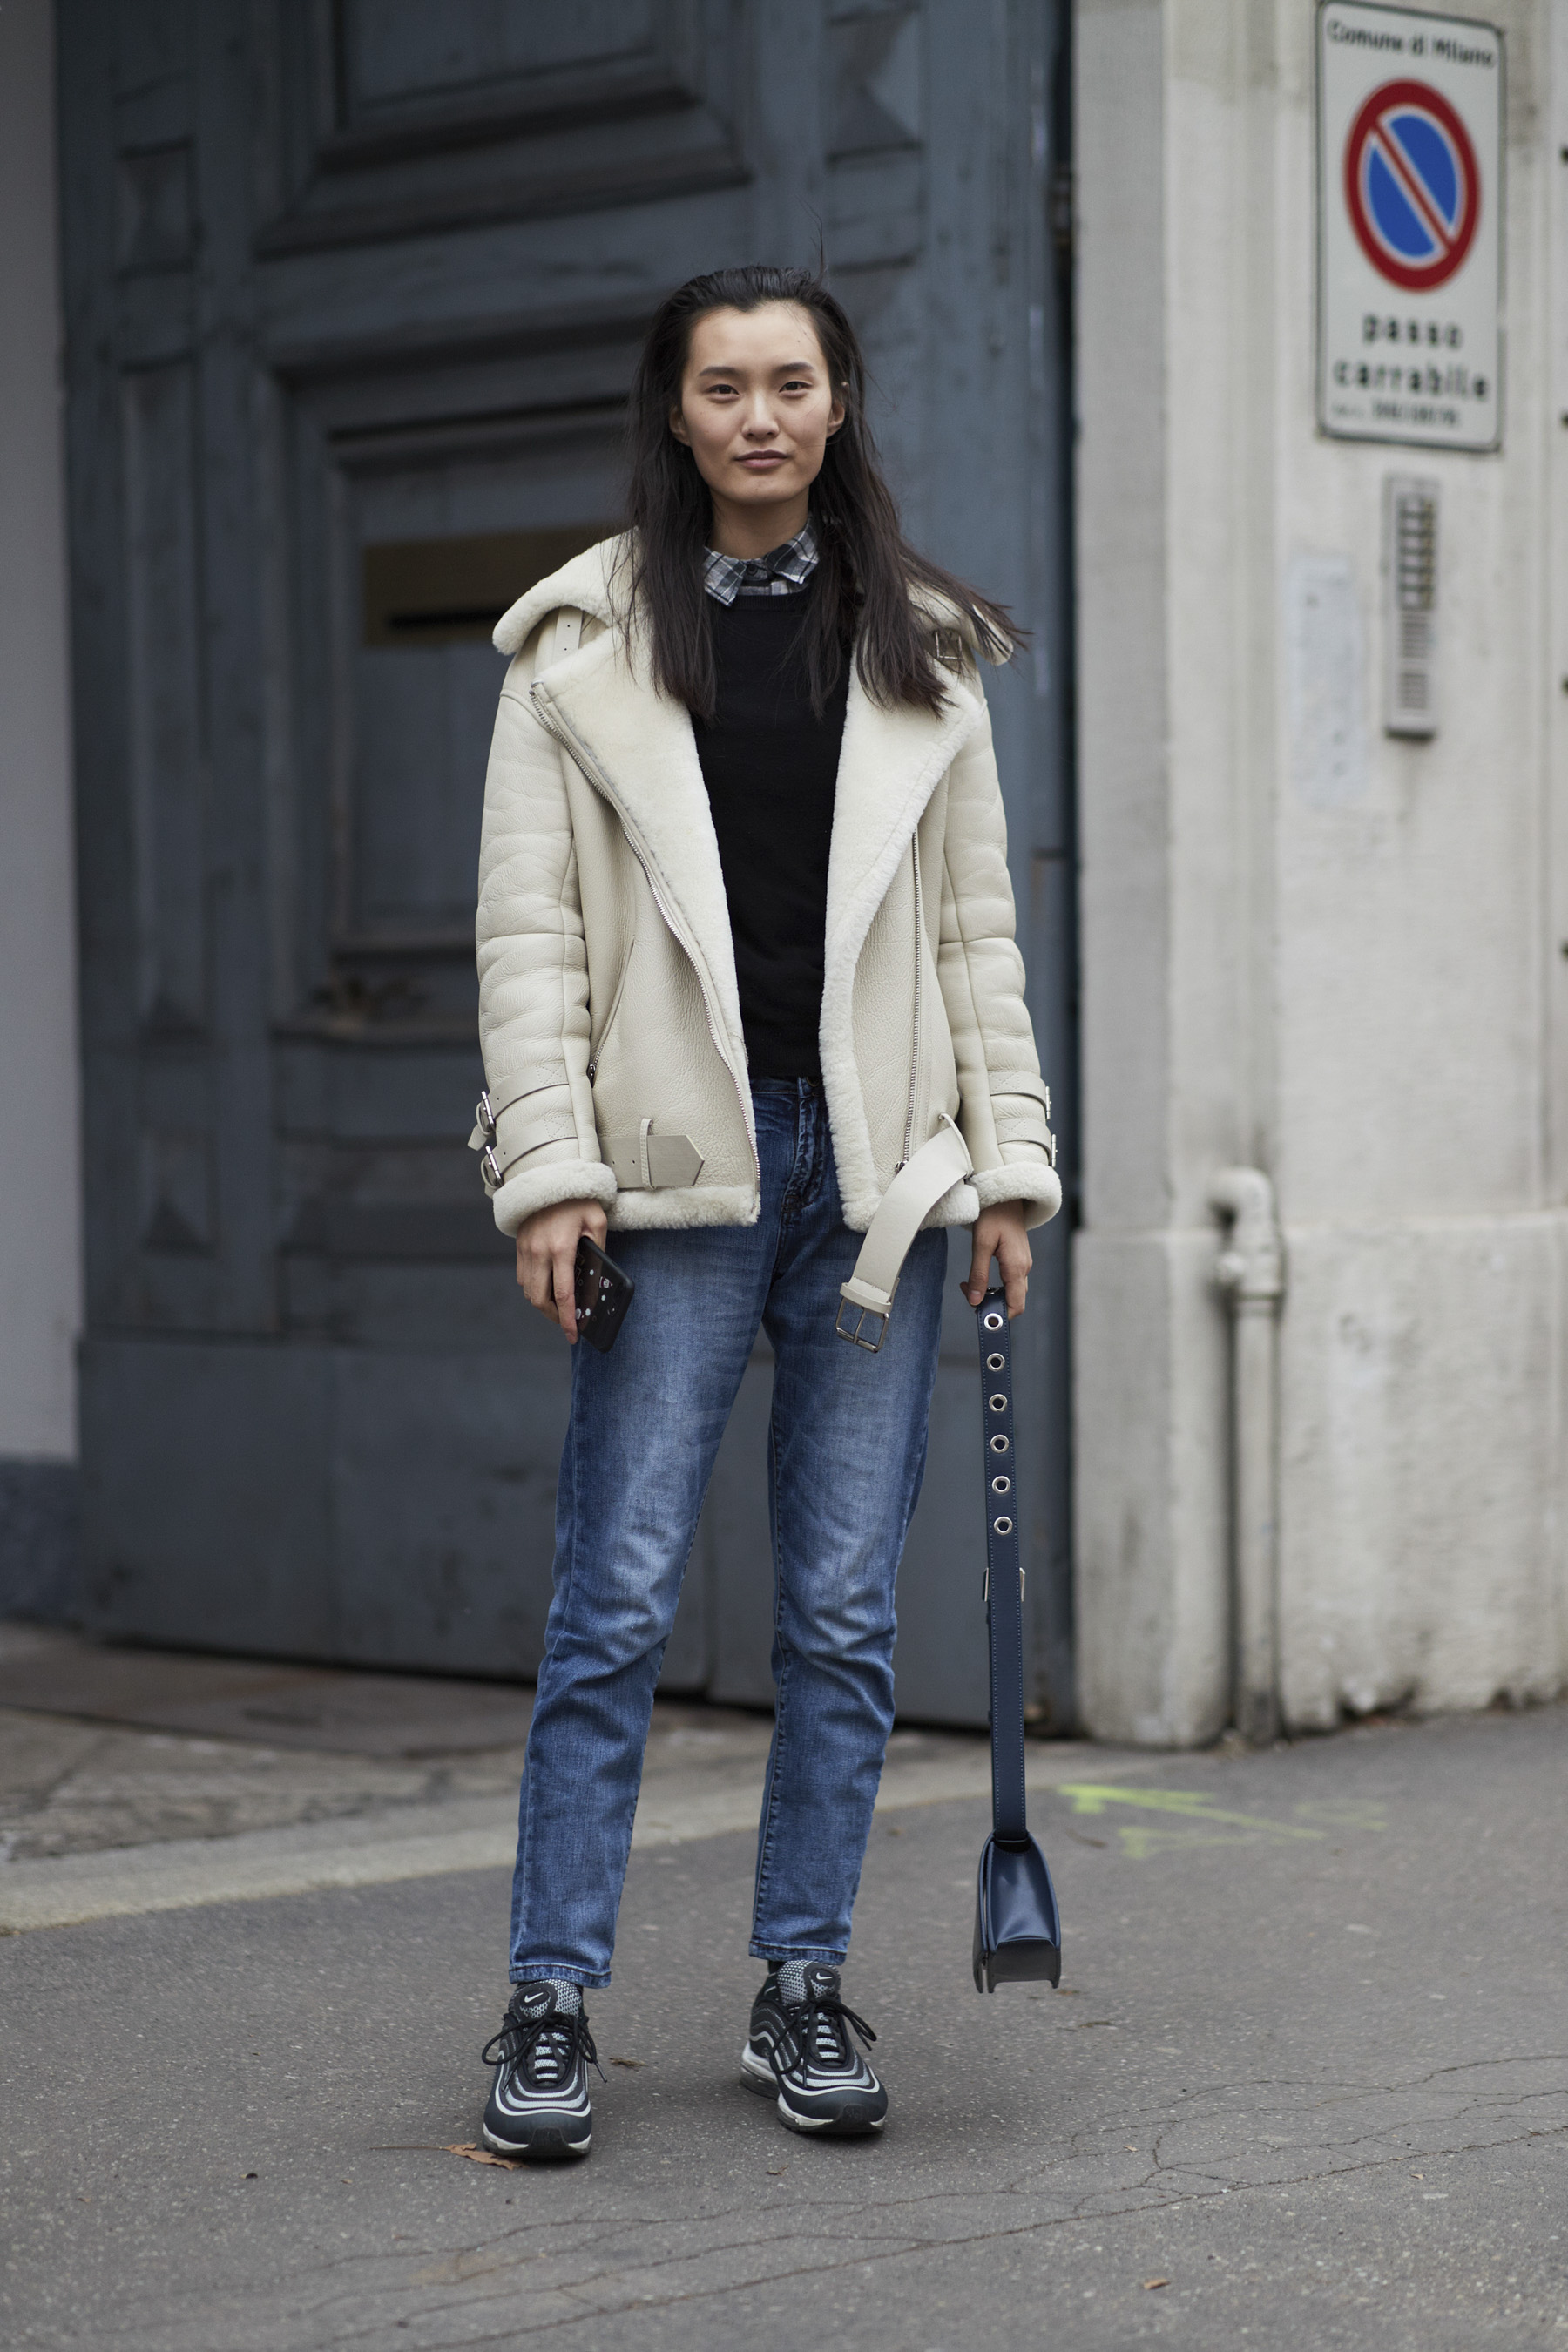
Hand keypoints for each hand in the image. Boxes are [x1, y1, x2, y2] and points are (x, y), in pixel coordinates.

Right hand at [515, 1198, 607, 1342]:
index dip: (567, 1319)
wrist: (548, 1175)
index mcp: (561, 1248)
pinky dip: (534, 1288)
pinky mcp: (519, 1246)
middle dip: (553, 1317)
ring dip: (542, 1303)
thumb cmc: (577, 1197)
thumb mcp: (597, 1220)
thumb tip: (596, 1274)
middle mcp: (539, 1252)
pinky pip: (523, 1277)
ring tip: (559, 1306)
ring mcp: (525, 1250)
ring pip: (529, 1291)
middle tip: (567, 1323)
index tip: (572, 1334)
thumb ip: (599, 1248)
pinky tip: (547, 1287)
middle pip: (540, 1300)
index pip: (563, 1294)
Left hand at [962, 1200, 1032, 1319]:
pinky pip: (1011, 1281)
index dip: (1000, 1316)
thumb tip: (975, 1301)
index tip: (979, 1313)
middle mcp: (1024, 1268)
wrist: (1006, 1195)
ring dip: (992, 1295)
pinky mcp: (1018, 1259)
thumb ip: (978, 1275)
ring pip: (1012, 1292)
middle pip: (1014, 1301)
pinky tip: (980, 1277)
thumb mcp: (981, 1244)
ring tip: (970, 1285)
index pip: (1016, 1305)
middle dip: (992, 1305)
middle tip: (968, 1293)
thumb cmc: (994, 1214)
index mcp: (1017, 1266)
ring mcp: (1023, 1263)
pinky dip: (996, 1285)